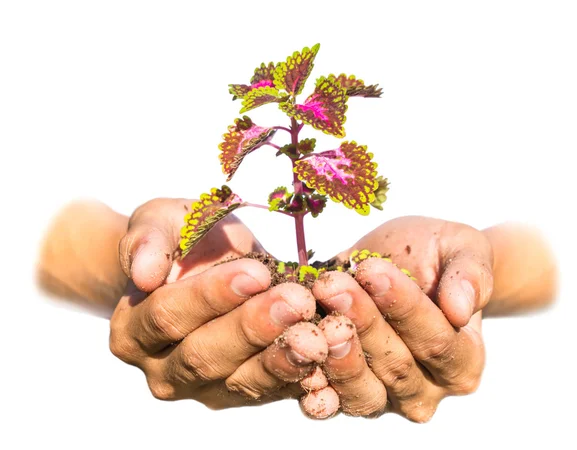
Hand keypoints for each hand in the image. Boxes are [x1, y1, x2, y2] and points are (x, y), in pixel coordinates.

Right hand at [110, 198, 327, 408]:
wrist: (203, 265)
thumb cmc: (180, 240)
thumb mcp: (159, 222)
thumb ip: (146, 241)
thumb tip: (143, 272)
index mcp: (133, 330)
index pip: (169, 317)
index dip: (212, 296)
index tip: (255, 272)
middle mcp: (164, 370)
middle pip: (206, 356)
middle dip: (254, 328)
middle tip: (296, 301)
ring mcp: (206, 389)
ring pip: (243, 382)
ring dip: (283, 359)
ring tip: (317, 335)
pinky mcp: (245, 392)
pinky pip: (275, 391)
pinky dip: (304, 377)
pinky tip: (329, 357)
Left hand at [301, 216, 492, 420]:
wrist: (405, 265)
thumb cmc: (438, 256)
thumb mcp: (462, 249)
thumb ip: (470, 276)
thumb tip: (462, 308)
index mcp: (464, 359)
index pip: (435, 339)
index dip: (403, 306)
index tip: (373, 269)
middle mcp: (427, 390)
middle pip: (394, 365)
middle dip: (360, 322)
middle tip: (331, 285)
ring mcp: (385, 398)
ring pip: (359, 388)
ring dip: (332, 355)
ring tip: (311, 318)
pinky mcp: (346, 395)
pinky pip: (328, 398)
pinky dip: (309, 382)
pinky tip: (292, 359)